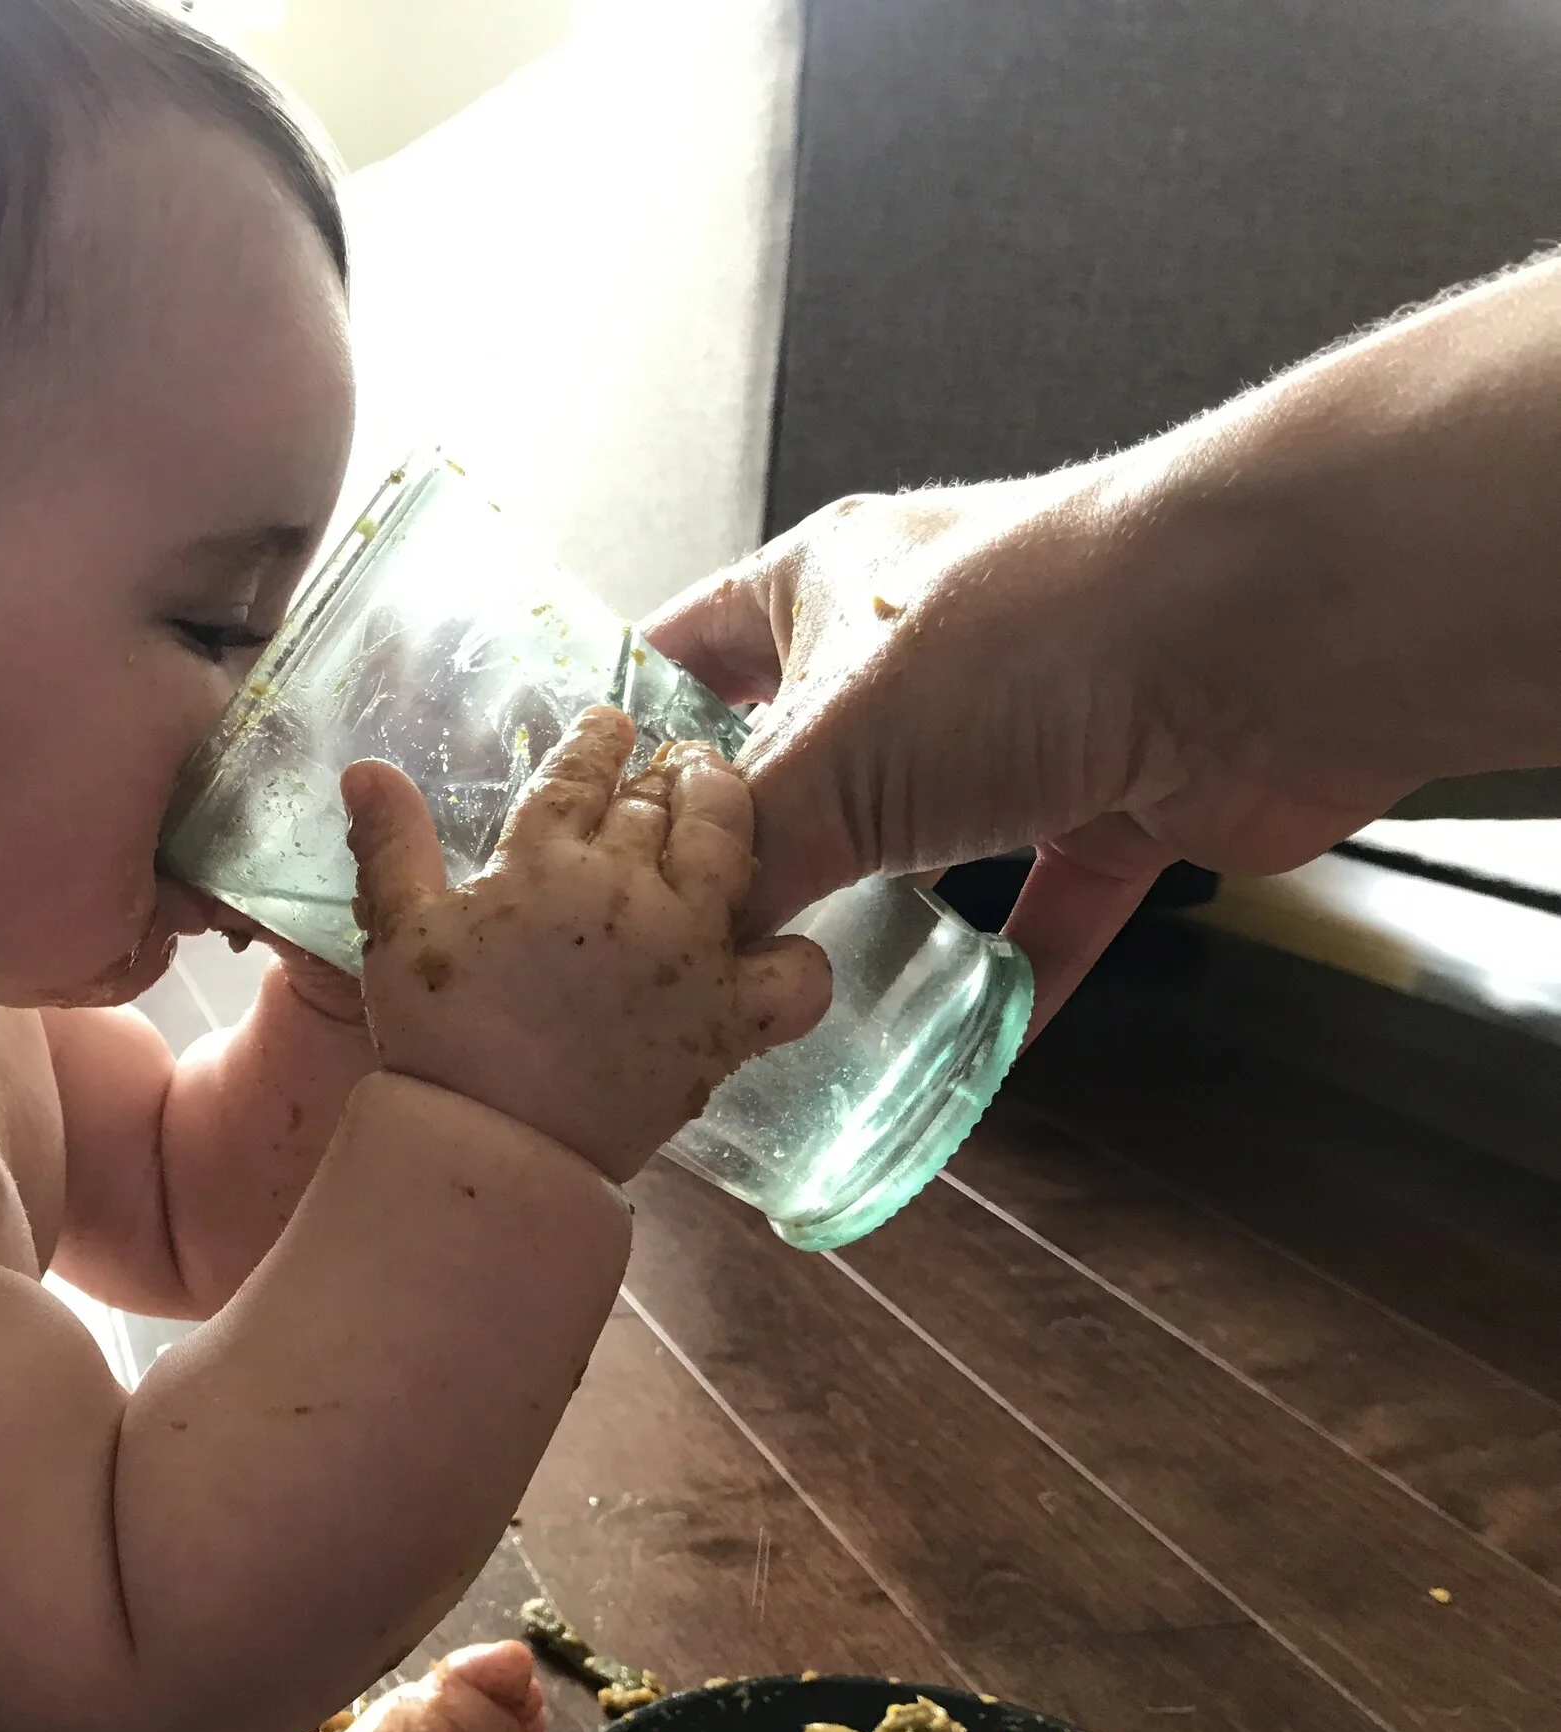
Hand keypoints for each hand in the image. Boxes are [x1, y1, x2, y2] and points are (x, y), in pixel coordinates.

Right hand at [341, 708, 831, 1183]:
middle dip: (670, 768)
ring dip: (729, 810)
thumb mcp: (399, 932)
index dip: (601, 735)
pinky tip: (776, 948)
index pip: (584, 769)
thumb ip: (391, 843)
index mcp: (546, 863)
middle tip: (676, 763)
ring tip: (721, 802)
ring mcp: (688, 952)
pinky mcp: (728, 1019)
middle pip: (662, 798)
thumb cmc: (439, 1039)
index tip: (614, 720)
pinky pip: (796, 973)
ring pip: (731, 844)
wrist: (492, 1144)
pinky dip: (798, 959)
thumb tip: (365, 769)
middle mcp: (627, 891)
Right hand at [643, 474, 1411, 1029]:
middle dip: (751, 849)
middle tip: (684, 945)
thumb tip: (688, 945)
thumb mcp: (835, 751)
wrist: (1267, 634)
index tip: (575, 825)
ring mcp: (1021, 717)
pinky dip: (1015, 966)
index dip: (627, 723)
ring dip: (877, 915)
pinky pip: (1050, 898)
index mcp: (823, 586)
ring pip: (920, 835)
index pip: (686, 646)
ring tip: (802, 1001)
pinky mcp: (1115, 790)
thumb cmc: (1030, 637)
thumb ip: (748, 855)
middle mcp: (914, 643)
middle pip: (799, 758)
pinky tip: (974, 1036)